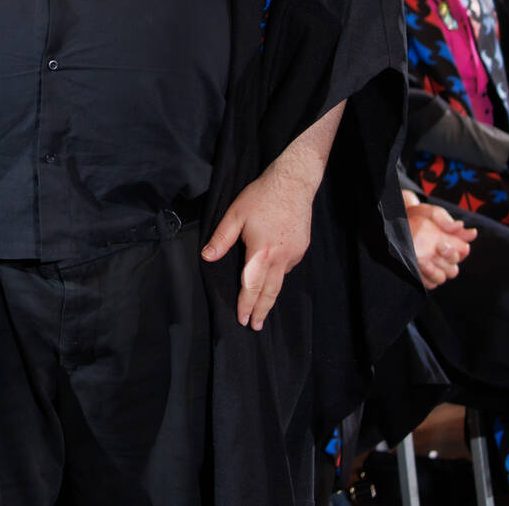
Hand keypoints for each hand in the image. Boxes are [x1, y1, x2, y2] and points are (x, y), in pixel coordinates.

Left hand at [201, 159, 317, 330]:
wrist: (294, 183)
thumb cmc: (261, 196)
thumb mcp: (235, 214)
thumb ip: (221, 238)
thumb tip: (207, 257)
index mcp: (262, 252)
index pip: (252, 287)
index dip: (246, 305)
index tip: (243, 320)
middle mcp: (281, 258)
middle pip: (270, 292)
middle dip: (261, 310)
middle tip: (255, 326)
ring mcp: (294, 254)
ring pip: (280, 280)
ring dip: (270, 295)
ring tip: (261, 308)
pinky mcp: (301, 248)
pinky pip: (287, 268)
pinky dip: (278, 277)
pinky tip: (271, 278)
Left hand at [404, 201, 475, 288]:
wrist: (402, 217)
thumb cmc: (422, 215)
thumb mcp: (434, 214)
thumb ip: (448, 222)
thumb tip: (472, 232)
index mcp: (454, 245)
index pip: (462, 253)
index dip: (453, 252)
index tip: (442, 245)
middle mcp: (446, 259)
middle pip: (452, 269)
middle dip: (443, 263)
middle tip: (431, 253)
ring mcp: (435, 267)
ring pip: (441, 278)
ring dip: (433, 272)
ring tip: (421, 261)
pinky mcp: (422, 273)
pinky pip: (428, 283)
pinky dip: (423, 278)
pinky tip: (415, 269)